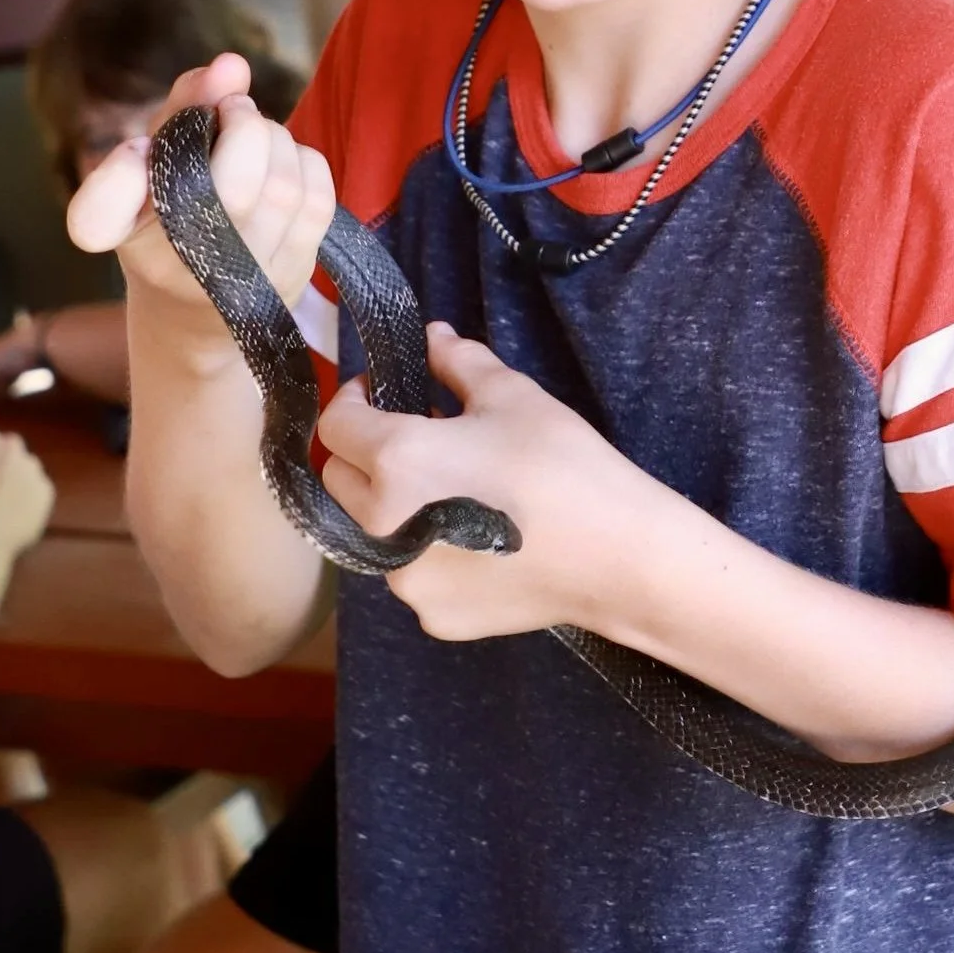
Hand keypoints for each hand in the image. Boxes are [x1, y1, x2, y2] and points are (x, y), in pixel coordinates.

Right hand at [66, 52, 334, 359]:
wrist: (199, 309)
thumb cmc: (172, 213)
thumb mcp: (158, 157)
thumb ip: (186, 103)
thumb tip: (232, 64)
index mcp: (123, 236)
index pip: (98, 217)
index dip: (118, 175)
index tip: (134, 151)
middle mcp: (178, 267)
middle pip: (231, 188)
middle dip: (244, 124)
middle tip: (231, 112)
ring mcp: (242, 280)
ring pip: (283, 186)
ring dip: (276, 140)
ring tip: (254, 139)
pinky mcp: (291, 276)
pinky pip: (316, 197)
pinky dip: (303, 162)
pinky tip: (281, 165)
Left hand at [318, 323, 650, 642]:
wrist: (617, 556)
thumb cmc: (564, 466)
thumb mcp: (512, 396)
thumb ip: (458, 362)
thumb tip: (433, 336)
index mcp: (396, 461)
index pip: (335, 425)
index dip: (353, 401)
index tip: (381, 394)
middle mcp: (382, 527)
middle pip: (340, 481)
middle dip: (365, 455)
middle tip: (416, 440)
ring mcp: (405, 581)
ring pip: (371, 532)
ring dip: (392, 506)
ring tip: (451, 493)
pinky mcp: (433, 616)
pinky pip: (411, 575)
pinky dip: (428, 554)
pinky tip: (477, 543)